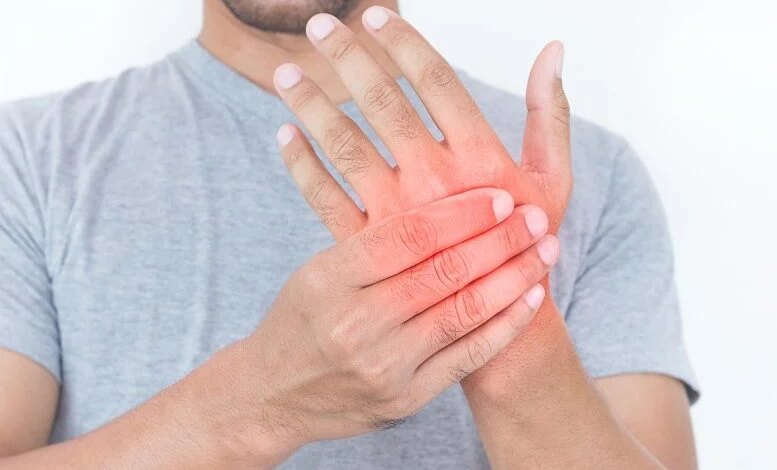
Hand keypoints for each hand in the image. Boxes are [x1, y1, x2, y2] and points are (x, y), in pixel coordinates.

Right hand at [231, 188, 554, 460]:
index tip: (500, 195)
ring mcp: (383, 365)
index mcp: (331, 277)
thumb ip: (371, 238)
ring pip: (464, 311)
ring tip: (544, 251)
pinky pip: (467, 356)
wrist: (273, 394)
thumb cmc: (300, 319)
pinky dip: (504, 325)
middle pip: (445, 270)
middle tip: (536, 218)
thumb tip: (436, 190)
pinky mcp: (405, 398)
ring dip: (512, 277)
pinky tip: (528, 297)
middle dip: (500, 239)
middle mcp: (356, 322)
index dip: (462, 213)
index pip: (410, 235)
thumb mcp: (318, 269)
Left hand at [273, 8, 571, 386]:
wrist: (496, 321)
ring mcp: (396, 215)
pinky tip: (284, 134)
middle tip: (320, 24)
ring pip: (346, 145)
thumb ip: (551, 115)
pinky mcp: (367, 245)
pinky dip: (300, 165)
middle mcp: (435, 182)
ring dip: (313, 104)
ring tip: (284, 71)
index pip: (436, 83)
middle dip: (349, 58)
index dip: (404, 44)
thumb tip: (553, 49)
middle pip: (383, 104)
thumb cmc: (527, 243)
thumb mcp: (553, 181)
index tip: (376, 16)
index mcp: (480, 159)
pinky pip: (324, 198)